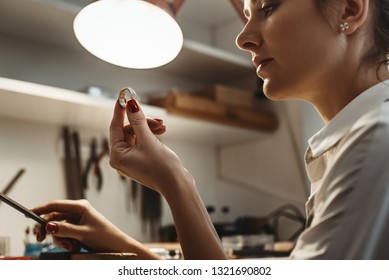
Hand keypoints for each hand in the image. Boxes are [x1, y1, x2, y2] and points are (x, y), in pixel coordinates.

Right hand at [32, 199, 158, 257]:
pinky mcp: (77, 228)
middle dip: (48, 229)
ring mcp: (77, 219)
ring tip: (70, 246)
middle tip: (40, 239)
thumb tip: (48, 226)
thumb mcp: (83, 234)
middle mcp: (77, 211)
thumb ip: (65, 230)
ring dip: (59, 238)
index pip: (55, 204)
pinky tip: (73, 246)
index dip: (41, 208)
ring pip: (57, 227)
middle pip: (53, 217)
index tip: (28, 213)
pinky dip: (65, 241)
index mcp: (80, 206)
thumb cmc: (105, 237)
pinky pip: (64, 233)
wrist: (117, 246)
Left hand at [109, 98, 192, 195]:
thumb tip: (131, 104)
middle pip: (128, 131)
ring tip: (163, 127)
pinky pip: (142, 142)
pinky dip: (151, 135)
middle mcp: (121, 159)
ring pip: (137, 135)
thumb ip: (138, 121)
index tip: (124, 97)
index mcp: (117, 156)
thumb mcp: (148, 140)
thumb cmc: (162, 167)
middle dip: (143, 123)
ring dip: (149, 128)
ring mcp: (132, 161)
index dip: (120, 111)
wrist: (177, 185)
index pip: (115, 127)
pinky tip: (162, 133)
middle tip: (158, 120)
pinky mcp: (142, 161)